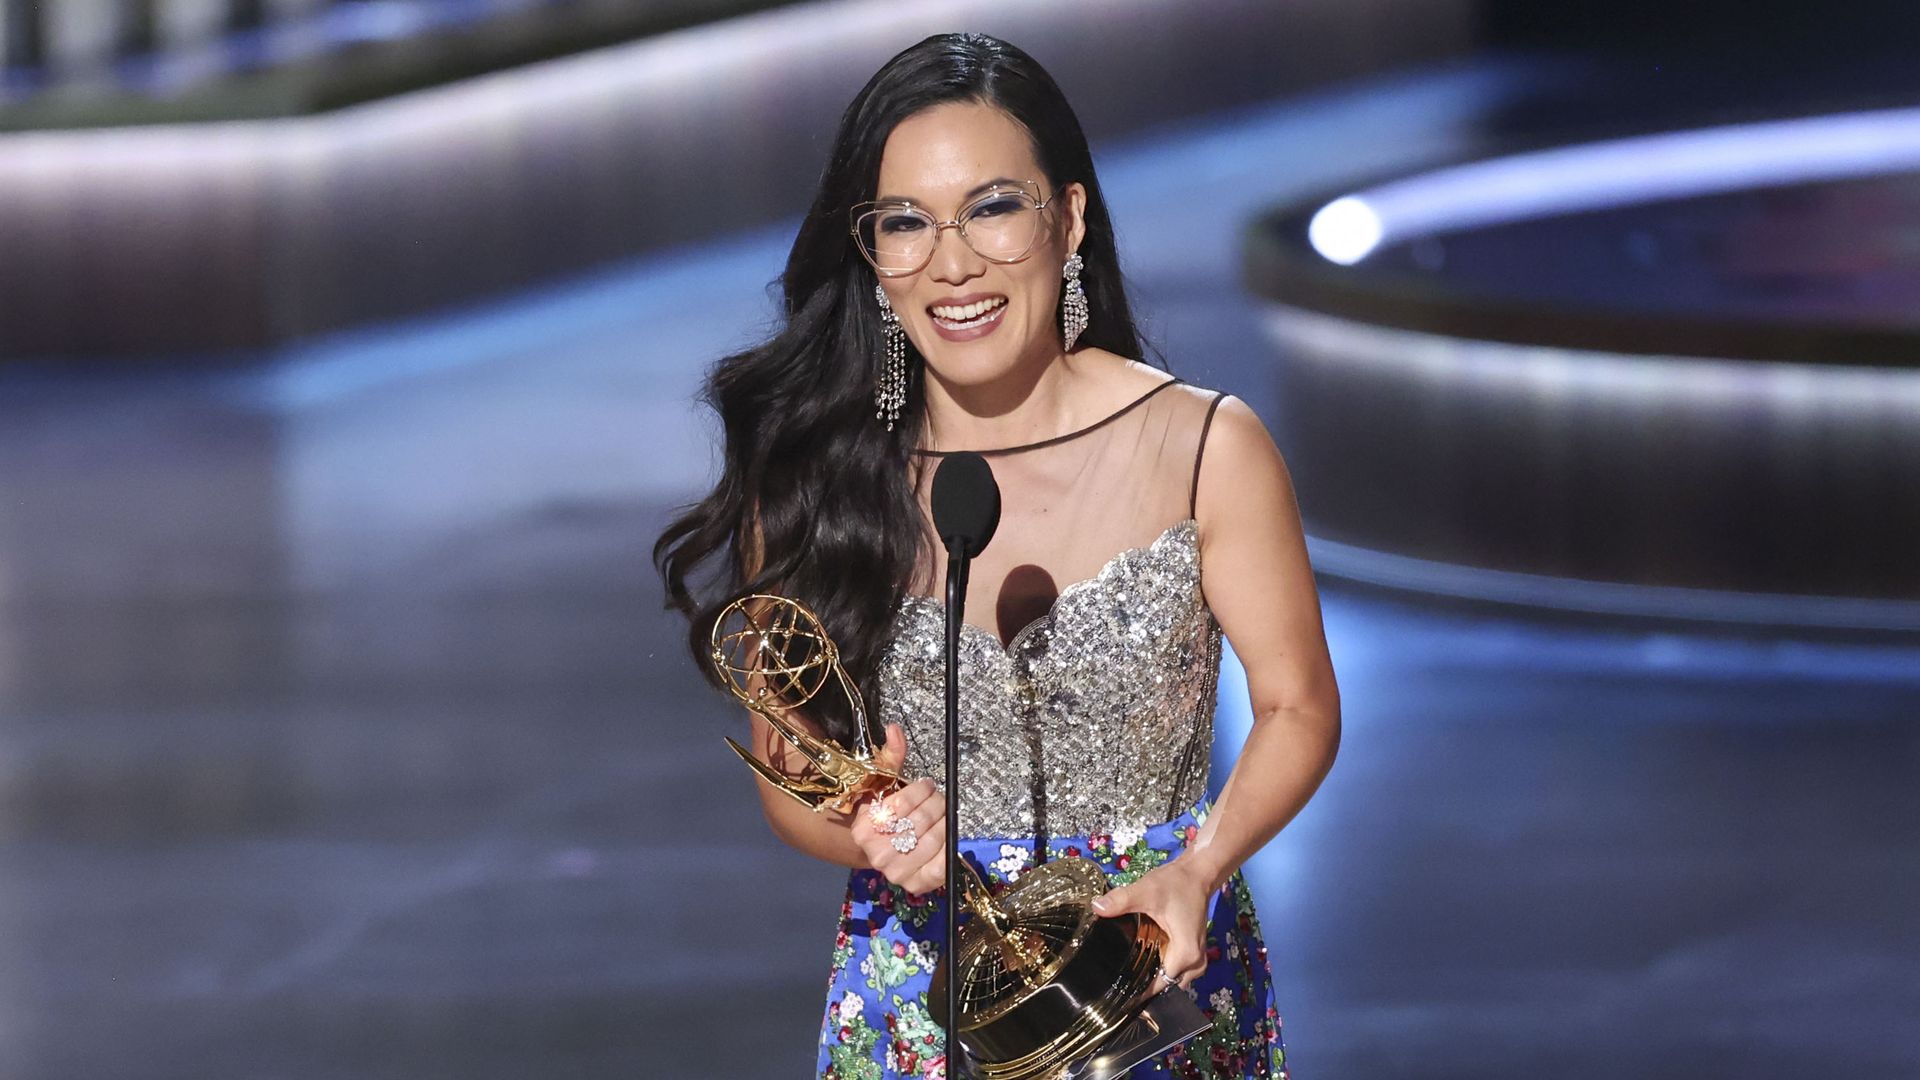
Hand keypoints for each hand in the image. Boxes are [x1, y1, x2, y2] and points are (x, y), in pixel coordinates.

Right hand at [848, 722, 947, 894]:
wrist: (882, 850)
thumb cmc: (886, 814)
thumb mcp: (884, 786)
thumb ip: (891, 757)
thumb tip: (895, 728)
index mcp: (864, 829)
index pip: (902, 804)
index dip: (922, 790)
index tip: (929, 784)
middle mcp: (877, 854)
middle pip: (921, 821)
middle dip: (937, 804)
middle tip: (941, 798)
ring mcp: (896, 872)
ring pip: (934, 839)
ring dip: (946, 821)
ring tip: (944, 813)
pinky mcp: (917, 884)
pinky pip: (942, 864)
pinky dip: (950, 848)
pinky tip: (947, 835)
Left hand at [1089, 859, 1214, 988]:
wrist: (1197, 874)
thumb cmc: (1175, 883)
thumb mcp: (1146, 890)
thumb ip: (1121, 900)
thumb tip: (1096, 907)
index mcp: (1186, 955)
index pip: (1159, 985)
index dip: (1138, 989)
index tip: (1116, 989)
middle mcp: (1196, 963)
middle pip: (1165, 986)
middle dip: (1144, 984)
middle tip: (1118, 978)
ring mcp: (1197, 960)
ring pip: (1171, 980)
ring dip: (1153, 975)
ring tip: (1128, 968)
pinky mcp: (1194, 953)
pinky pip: (1176, 971)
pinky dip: (1161, 967)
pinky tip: (1144, 957)